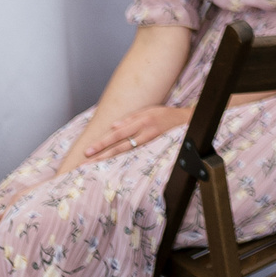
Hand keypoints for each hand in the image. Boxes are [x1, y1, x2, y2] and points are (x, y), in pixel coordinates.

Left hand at [65, 104, 190, 172]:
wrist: (189, 120)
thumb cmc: (167, 115)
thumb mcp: (149, 110)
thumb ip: (131, 119)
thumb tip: (113, 127)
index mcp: (140, 120)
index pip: (116, 134)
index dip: (102, 143)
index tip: (88, 151)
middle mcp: (144, 130)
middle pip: (119, 145)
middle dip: (102, 154)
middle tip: (86, 163)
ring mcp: (152, 140)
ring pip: (127, 152)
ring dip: (111, 159)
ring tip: (98, 166)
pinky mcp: (158, 146)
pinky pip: (139, 154)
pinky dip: (127, 160)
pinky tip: (117, 166)